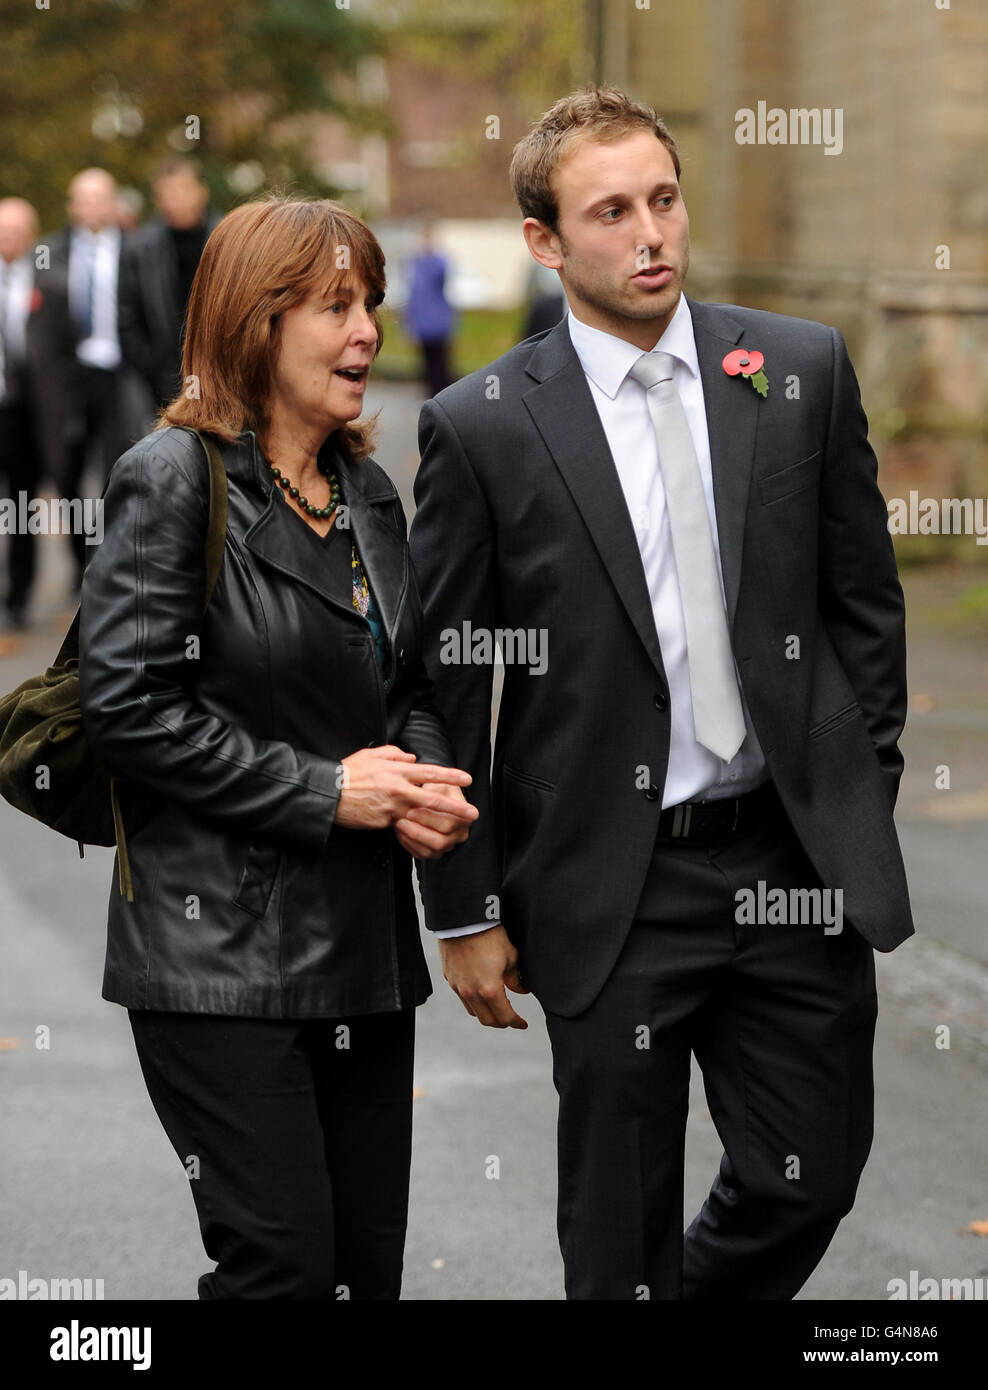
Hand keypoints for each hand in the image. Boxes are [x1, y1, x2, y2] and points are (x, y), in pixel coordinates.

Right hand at [335, 745, 477, 830]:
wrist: (329, 793)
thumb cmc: (349, 772)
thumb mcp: (372, 755)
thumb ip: (395, 754)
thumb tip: (412, 758)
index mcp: (398, 771)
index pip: (431, 773)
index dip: (451, 776)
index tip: (468, 779)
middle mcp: (399, 790)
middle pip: (433, 800)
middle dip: (456, 807)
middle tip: (473, 813)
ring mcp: (392, 808)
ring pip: (421, 816)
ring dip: (439, 822)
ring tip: (455, 827)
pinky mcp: (384, 822)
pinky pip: (402, 825)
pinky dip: (412, 826)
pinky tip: (421, 829)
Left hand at [394, 782, 475, 858]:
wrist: (435, 796)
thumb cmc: (438, 788)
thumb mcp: (438, 782)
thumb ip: (433, 789)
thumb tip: (423, 794)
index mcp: (465, 817)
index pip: (449, 823)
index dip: (428, 818)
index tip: (411, 811)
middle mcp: (460, 834)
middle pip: (440, 841)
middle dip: (417, 831)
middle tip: (401, 820)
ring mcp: (448, 845)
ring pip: (430, 851)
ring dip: (411, 839)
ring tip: (399, 825)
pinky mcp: (435, 852)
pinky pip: (421, 855)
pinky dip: (408, 845)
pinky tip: (401, 833)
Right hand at [439, 925, 529, 1029]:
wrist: (464, 921)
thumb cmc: (490, 937)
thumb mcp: (510, 957)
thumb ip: (515, 979)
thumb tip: (521, 990)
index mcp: (490, 990)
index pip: (505, 1017)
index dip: (516, 1022)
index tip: (522, 1023)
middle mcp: (471, 993)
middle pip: (487, 1020)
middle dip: (501, 1023)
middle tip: (510, 1019)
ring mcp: (458, 987)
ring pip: (473, 1011)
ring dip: (486, 1013)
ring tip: (496, 1006)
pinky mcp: (449, 978)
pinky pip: (462, 997)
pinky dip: (473, 1001)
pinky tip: (480, 992)